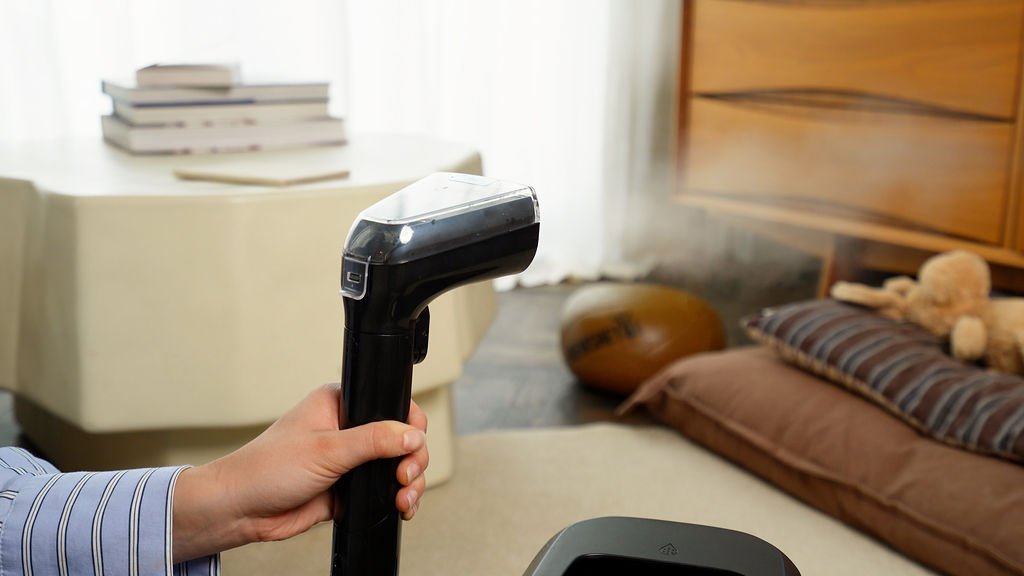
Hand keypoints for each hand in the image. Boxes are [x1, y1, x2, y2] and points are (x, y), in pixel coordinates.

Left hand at [172, 383, 428, 562]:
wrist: (241, 509)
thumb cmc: (267, 468)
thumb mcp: (327, 449)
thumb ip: (374, 441)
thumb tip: (411, 434)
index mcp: (340, 404)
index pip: (390, 405)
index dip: (409, 424)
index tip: (412, 444)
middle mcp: (348, 430)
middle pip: (401, 439)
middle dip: (412, 459)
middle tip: (404, 475)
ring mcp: (349, 461)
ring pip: (396, 467)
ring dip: (409, 482)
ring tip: (403, 496)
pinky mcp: (348, 488)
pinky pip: (383, 491)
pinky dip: (397, 499)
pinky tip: (399, 506)